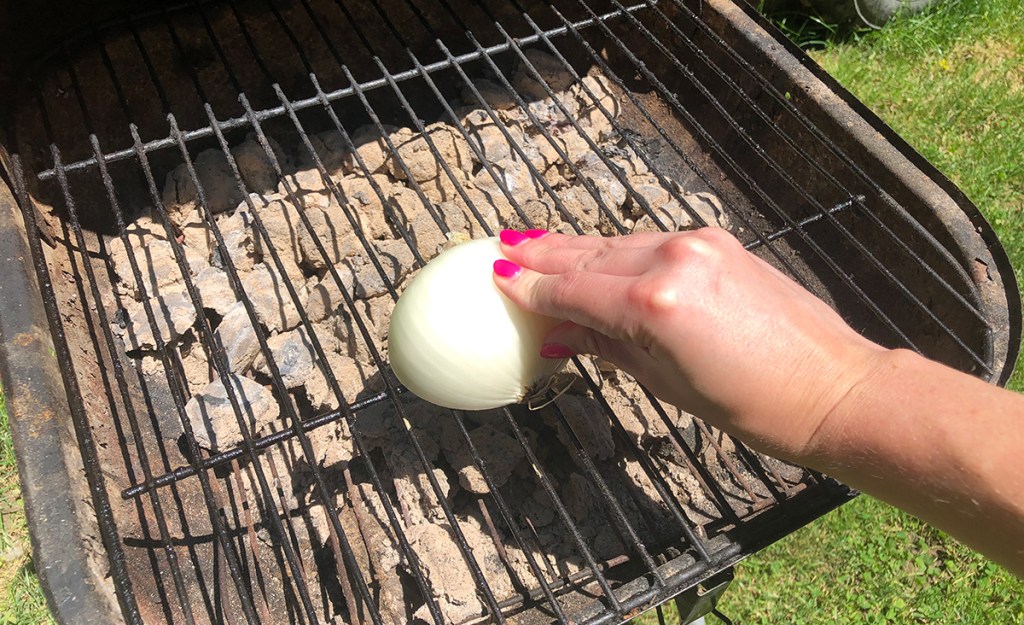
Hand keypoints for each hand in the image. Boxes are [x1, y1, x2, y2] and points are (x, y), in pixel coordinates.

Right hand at [493, 228, 887, 461]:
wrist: (831, 386)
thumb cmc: (752, 404)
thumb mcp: (665, 383)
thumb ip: (606, 346)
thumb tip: (559, 334)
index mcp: (654, 305)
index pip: (574, 291)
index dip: (532, 287)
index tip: (499, 276)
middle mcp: (672, 261)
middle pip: (590, 256)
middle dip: (544, 254)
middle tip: (504, 245)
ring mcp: (698, 243)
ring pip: (618, 243)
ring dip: (577, 247)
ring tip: (538, 245)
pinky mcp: (717, 240)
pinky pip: (650, 242)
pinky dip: (618, 249)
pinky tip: (596, 253)